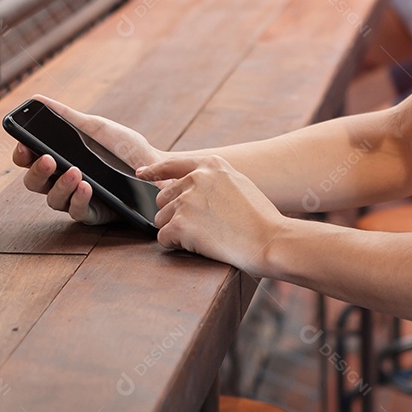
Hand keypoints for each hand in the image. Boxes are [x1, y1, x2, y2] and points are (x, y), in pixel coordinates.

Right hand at [12, 94, 164, 224]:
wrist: (156, 168)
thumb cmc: (124, 148)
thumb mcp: (96, 128)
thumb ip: (67, 117)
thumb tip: (38, 98)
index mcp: (59, 158)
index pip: (28, 160)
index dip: (21, 154)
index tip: (25, 144)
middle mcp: (62, 181)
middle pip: (34, 182)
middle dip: (37, 171)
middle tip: (48, 159)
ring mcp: (75, 199)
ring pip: (53, 199)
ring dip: (61, 185)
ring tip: (75, 171)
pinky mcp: (93, 214)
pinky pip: (77, 212)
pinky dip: (79, 199)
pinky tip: (86, 186)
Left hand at [137, 155, 285, 272]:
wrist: (269, 240)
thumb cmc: (260, 219)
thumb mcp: (239, 184)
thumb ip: (213, 180)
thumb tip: (190, 185)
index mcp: (211, 166)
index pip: (172, 164)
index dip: (154, 170)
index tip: (142, 173)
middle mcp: (195, 179)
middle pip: (163, 198)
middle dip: (174, 213)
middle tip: (199, 228)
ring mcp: (186, 200)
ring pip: (161, 219)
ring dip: (176, 231)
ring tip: (204, 238)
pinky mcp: (180, 224)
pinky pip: (163, 238)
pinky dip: (175, 245)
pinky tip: (198, 246)